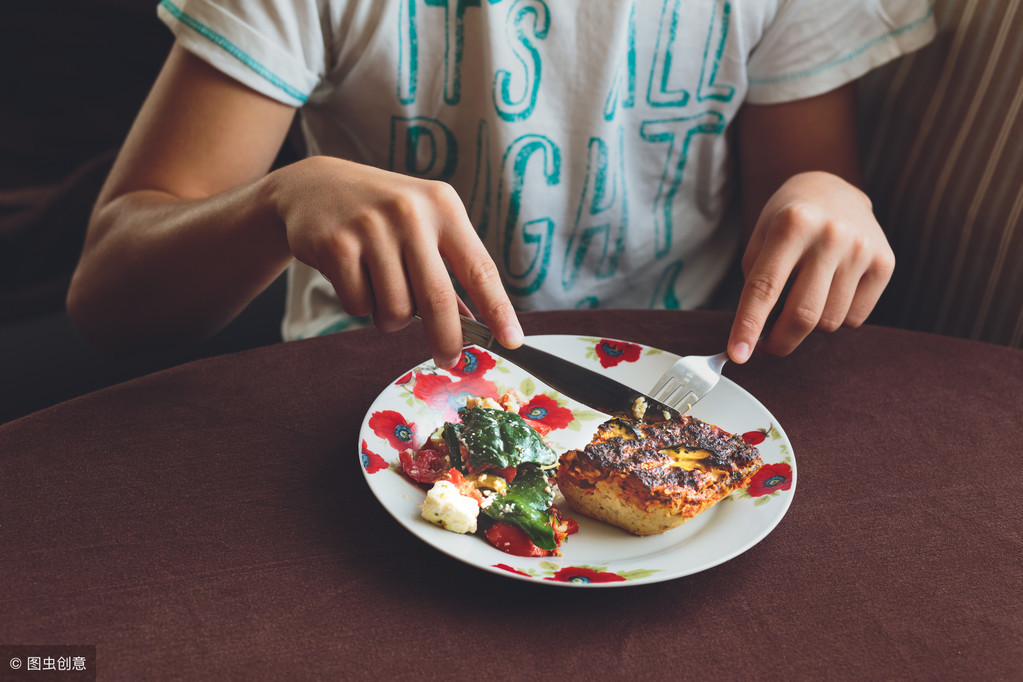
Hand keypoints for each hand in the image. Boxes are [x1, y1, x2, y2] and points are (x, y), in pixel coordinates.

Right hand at [268, 156, 522, 367]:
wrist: (313, 186)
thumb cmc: (381, 214)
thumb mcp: (422, 226)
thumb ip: (447, 269)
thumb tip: (473, 323)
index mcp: (443, 207)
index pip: (480, 268)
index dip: (498, 309)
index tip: (512, 340)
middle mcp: (411, 213)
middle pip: (438, 300)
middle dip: (446, 339)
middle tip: (448, 359)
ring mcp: (371, 227)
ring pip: (395, 310)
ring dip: (390, 318)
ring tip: (382, 291)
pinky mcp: (337, 244)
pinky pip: (359, 306)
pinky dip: (360, 306)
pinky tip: (354, 278)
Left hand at [728, 171, 893, 361]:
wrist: (831, 191)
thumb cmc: (788, 222)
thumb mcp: (760, 240)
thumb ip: (756, 286)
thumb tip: (757, 339)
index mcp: (793, 224)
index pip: (765, 288)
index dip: (749, 326)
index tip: (737, 354)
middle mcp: (831, 235)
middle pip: (802, 315)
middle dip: (779, 342)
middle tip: (767, 346)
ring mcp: (862, 249)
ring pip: (829, 322)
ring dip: (809, 325)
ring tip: (803, 297)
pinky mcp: (885, 264)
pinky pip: (854, 319)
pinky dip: (836, 317)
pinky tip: (830, 291)